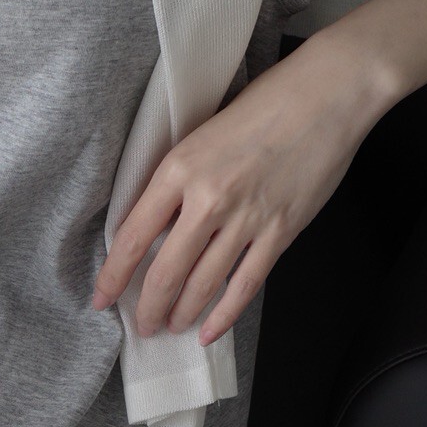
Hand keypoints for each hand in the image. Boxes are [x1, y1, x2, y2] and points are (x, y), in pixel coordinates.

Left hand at [91, 40, 396, 342]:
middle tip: (141, 325)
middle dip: (147, 307)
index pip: (133, 237)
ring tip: (170, 326)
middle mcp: (208, 199)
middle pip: (165, 271)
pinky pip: (245, 285)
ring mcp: (246, 219)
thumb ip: (177, 179)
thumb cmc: (264, 104)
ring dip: (182, 313)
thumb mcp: (201, 134)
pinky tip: (210, 331)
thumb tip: (154, 223)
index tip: (101, 298)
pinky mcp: (280, 231)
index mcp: (179, 169)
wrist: (325, 95)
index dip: (113, 275)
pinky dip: (225, 314)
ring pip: (203, 285)